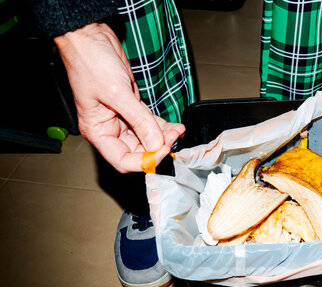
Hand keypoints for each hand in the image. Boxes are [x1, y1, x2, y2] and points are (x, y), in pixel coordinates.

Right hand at [54, 23, 184, 172]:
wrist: (91, 38)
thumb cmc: (90, 62)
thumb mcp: (117, 93)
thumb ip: (139, 120)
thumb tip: (155, 143)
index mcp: (98, 131)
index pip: (123, 160)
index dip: (144, 160)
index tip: (162, 149)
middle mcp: (109, 128)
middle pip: (138, 150)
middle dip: (157, 146)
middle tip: (173, 137)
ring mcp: (122, 117)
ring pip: (146, 136)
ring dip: (163, 136)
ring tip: (178, 130)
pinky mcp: (132, 106)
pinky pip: (149, 122)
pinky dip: (162, 125)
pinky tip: (174, 125)